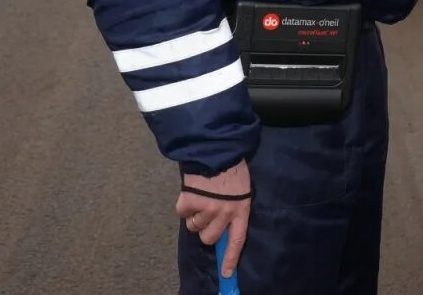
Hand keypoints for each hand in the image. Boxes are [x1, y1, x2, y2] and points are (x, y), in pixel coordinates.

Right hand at [176, 160, 251, 279]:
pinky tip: (191, 191)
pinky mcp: (190, 201)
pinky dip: (184, 204)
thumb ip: (233, 206)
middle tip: (206, 213)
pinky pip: (182, 212)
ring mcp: (207, 208)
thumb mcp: (240, 188)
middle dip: (205, 228)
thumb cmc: (232, 166)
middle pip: (209, 237)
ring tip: (201, 196)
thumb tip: (222, 224)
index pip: (236, 240)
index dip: (230, 258)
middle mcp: (224, 213)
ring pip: (193, 226)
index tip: (227, 273)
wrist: (216, 149)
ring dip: (194, 214)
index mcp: (240, 209)